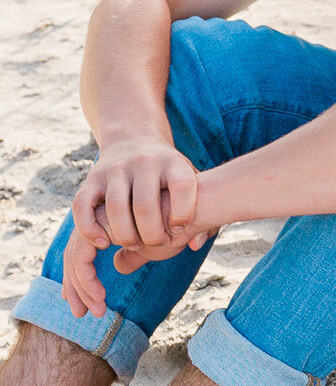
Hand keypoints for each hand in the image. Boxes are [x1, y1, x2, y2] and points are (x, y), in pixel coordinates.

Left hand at [60, 219, 209, 317]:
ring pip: (75, 259)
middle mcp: (99, 216)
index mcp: (109, 221)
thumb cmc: (180, 227)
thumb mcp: (153, 247)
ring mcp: (97, 218)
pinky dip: (86, 280)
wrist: (196, 211)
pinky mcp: (100, 225)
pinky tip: (100, 296)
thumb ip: (134, 254)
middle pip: (74, 256)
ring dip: (82, 289)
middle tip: (81, 314)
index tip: (86, 302)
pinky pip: (82, 258)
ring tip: (98, 311)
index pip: (84, 252)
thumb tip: (118, 265)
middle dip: (74, 288)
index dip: (81, 279)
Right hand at [61, 142, 210, 317]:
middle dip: (152, 234)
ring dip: (125, 236)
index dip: (183, 213)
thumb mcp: (191, 184)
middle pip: (145, 205)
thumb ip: (203, 215)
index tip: (178, 229)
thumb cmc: (169, 175)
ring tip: (135, 244)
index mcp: (173, 163)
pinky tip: (104, 243)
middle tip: (157, 243)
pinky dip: (90, 230)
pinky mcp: (91, 179)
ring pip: (115, 208)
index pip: (182, 186)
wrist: (134, 140)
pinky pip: (82, 207)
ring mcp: (115, 170)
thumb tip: (195, 245)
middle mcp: (144, 163)